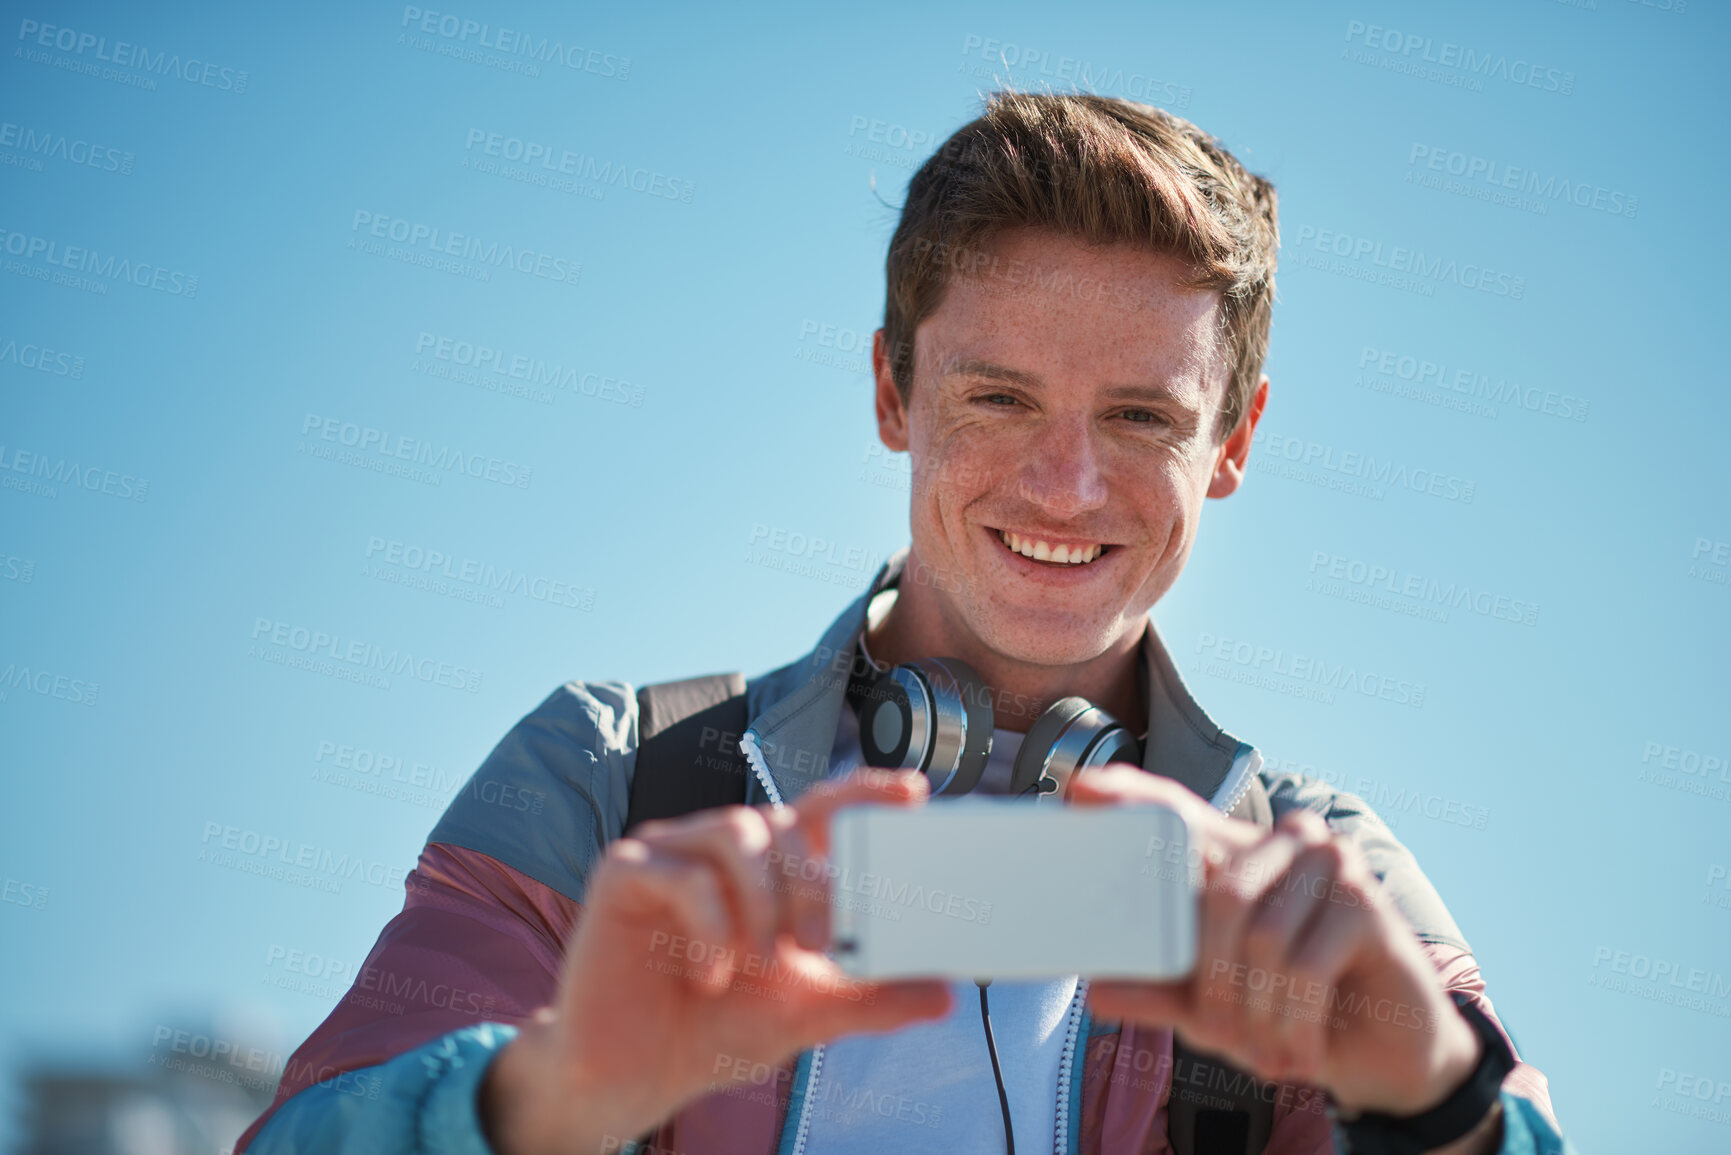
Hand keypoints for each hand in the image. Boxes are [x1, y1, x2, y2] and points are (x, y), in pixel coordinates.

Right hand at [482, 768, 952, 1154]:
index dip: (865, 793)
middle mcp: (720, 848)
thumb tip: (943, 993)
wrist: (633, 1076)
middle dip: (811, 882)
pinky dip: (708, 925)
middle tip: (818, 944)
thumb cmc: (714, 1028)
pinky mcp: (624, 874)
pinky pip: (682, 873)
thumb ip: (870, 998)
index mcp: (769, 868)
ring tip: (761, 960)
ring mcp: (670, 854)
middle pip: (783, 823)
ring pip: (736, 830)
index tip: (914, 793)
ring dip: (762, 898)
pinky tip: (709, 974)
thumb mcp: (807, 1012)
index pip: (822, 811)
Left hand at [1070, 767, 1484, 1120]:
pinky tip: (1302, 1048)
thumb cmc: (1289, 1011)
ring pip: (1262, 937)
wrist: (1382, 1054)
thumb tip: (1098, 990)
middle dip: (1211, 981)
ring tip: (1265, 1047)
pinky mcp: (1370, 905)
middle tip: (1217, 1034)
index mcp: (1240, 855)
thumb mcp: (1212, 1006)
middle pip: (1219, 895)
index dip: (1133, 796)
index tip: (1081, 789)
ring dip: (1257, 1010)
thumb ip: (1161, 991)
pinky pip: (1306, 966)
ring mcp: (1333, 866)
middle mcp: (1286, 844)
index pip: (1180, 812)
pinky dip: (1295, 1020)